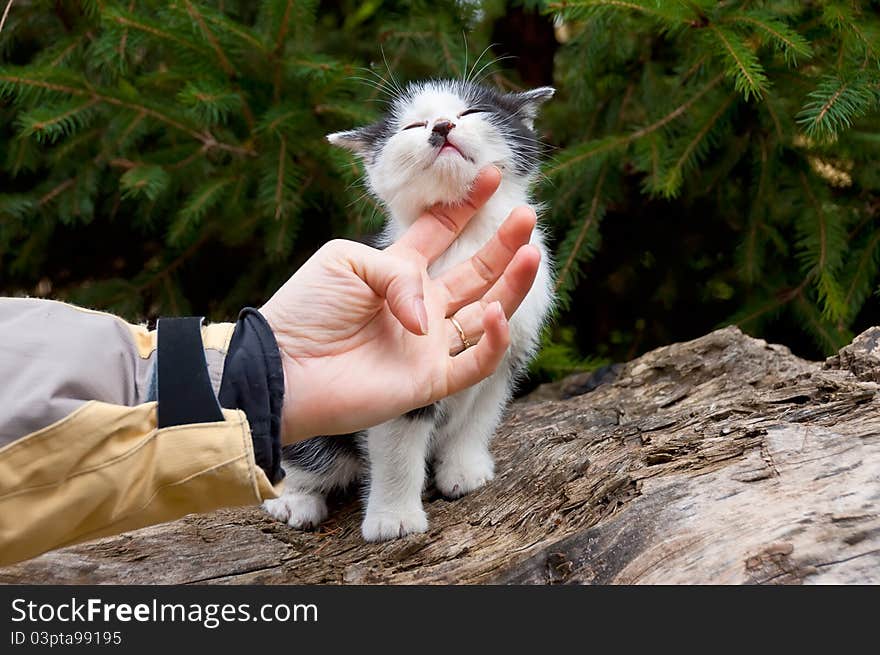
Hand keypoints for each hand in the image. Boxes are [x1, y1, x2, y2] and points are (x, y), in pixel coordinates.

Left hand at [260, 167, 540, 442]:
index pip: (442, 233)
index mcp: (399, 272)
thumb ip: (398, 271)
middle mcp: (422, 306)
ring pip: (489, 314)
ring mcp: (430, 345)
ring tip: (530, 254)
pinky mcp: (430, 381)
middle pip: (477, 272)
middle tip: (527, 216)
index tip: (489, 175)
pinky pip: (476, 362)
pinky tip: (496, 311)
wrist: (283, 367)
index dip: (466, 206)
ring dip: (512, 285)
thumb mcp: (346, 262)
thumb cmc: (306, 309)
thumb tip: (430, 316)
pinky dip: (494, 340)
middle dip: (504, 244)